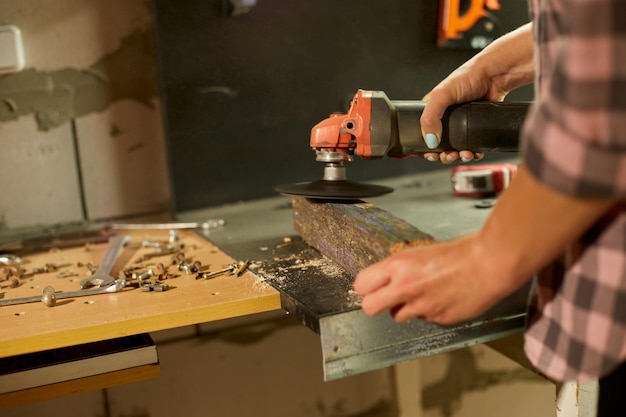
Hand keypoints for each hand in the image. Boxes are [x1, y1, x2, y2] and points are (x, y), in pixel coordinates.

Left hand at [353, 233, 506, 324]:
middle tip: (388, 297)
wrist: (490, 263)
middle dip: (376, 303)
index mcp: (398, 265)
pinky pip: (424, 319)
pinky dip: (429, 311)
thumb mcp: (421, 251)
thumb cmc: (461, 251)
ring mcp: (421, 306)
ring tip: (423, 294)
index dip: (367, 286)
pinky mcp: (438, 319)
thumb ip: (402, 267)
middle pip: (369, 308)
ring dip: (405, 308)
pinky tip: (443, 298)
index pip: (361, 285)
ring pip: (397, 317)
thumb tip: (389, 276)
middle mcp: (405, 287)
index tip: (373, 285)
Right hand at [418, 23, 534, 163]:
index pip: (423, 134)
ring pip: (456, 148)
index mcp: (433, 111)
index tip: (431, 154)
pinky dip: (472, 153)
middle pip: (440, 146)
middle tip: (449, 155)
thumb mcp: (441, 94)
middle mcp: (446, 119)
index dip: (425, 148)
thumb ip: (430, 117)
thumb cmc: (468, 77)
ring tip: (464, 154)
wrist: (495, 76)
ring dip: (458, 156)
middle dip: (443, 155)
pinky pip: (472, 146)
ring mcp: (462, 125)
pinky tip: (474, 152)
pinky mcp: (476, 128)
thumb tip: (430, 141)